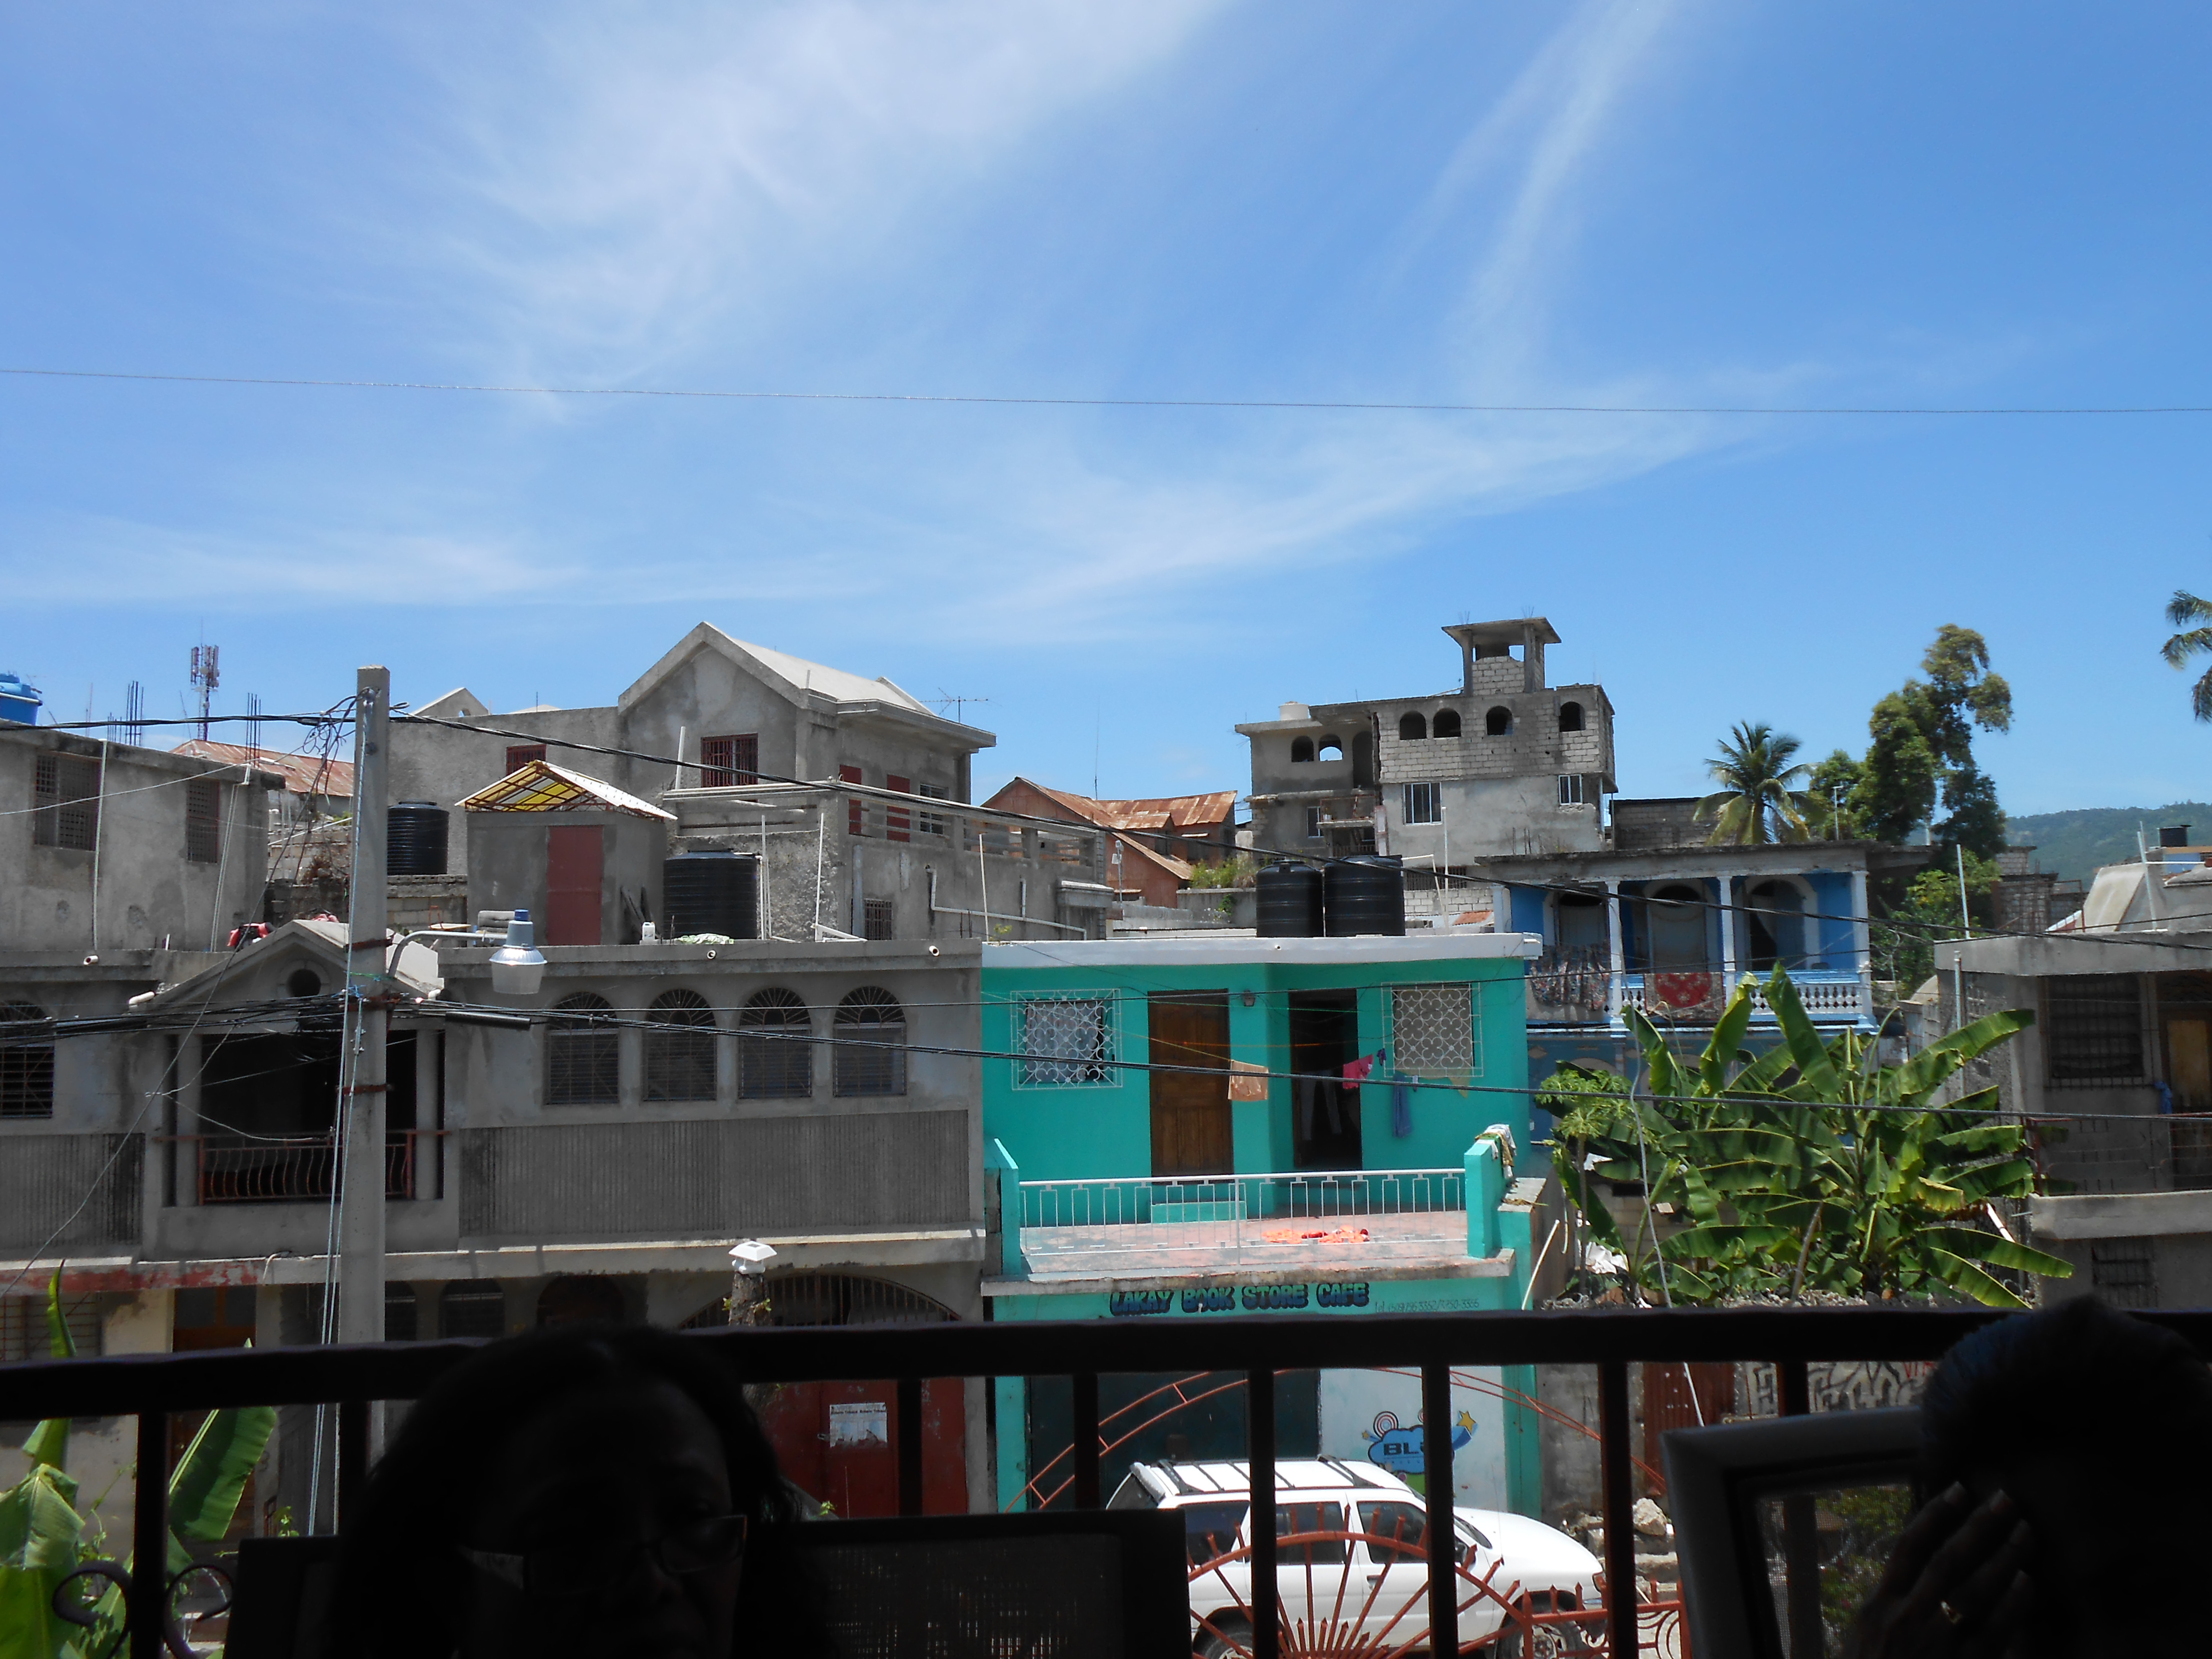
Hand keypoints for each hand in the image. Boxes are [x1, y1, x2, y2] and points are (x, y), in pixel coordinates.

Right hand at [1851, 1484, 2032, 1658]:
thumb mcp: (1864, 1642)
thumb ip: (1888, 1610)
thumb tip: (1914, 1578)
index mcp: (1878, 1608)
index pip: (1908, 1548)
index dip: (1934, 1516)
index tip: (1958, 1490)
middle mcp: (1906, 1619)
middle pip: (1947, 1560)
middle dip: (1979, 1526)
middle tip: (2006, 1499)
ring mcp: (1936, 1644)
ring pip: (1975, 1589)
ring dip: (2004, 1557)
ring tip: (2026, 1532)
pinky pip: (1994, 1629)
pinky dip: (2012, 1603)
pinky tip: (2027, 1582)